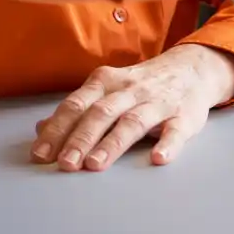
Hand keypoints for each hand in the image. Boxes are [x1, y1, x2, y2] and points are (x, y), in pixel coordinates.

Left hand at [30, 44, 233, 171]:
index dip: (57, 129)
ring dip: (113, 143)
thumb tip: (40, 129)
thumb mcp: (107, 90)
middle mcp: (130, 89)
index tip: (41, 154)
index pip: (77, 105)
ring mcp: (158, 101)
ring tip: (95, 164)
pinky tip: (158, 158)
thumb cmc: (141, 86)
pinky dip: (168, 144)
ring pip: (133, 121)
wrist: (193, 68)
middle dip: (81, 139)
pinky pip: (176, 130)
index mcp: (106, 82)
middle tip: (65, 165)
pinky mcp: (185, 115)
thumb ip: (76, 110)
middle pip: (101, 113)